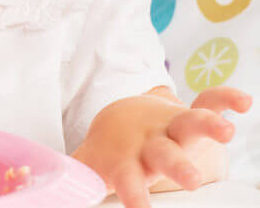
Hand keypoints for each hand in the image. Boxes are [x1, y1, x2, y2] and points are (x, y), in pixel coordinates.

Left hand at [71, 86, 251, 207]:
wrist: (123, 116)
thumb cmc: (116, 151)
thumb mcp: (98, 166)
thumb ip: (79, 177)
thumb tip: (53, 193)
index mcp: (128, 159)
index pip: (129, 180)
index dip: (134, 195)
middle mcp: (152, 143)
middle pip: (165, 154)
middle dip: (177, 165)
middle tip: (188, 178)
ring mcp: (171, 126)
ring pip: (189, 124)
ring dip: (206, 127)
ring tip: (225, 133)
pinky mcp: (189, 114)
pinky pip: (209, 102)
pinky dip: (225, 99)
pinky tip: (243, 102)